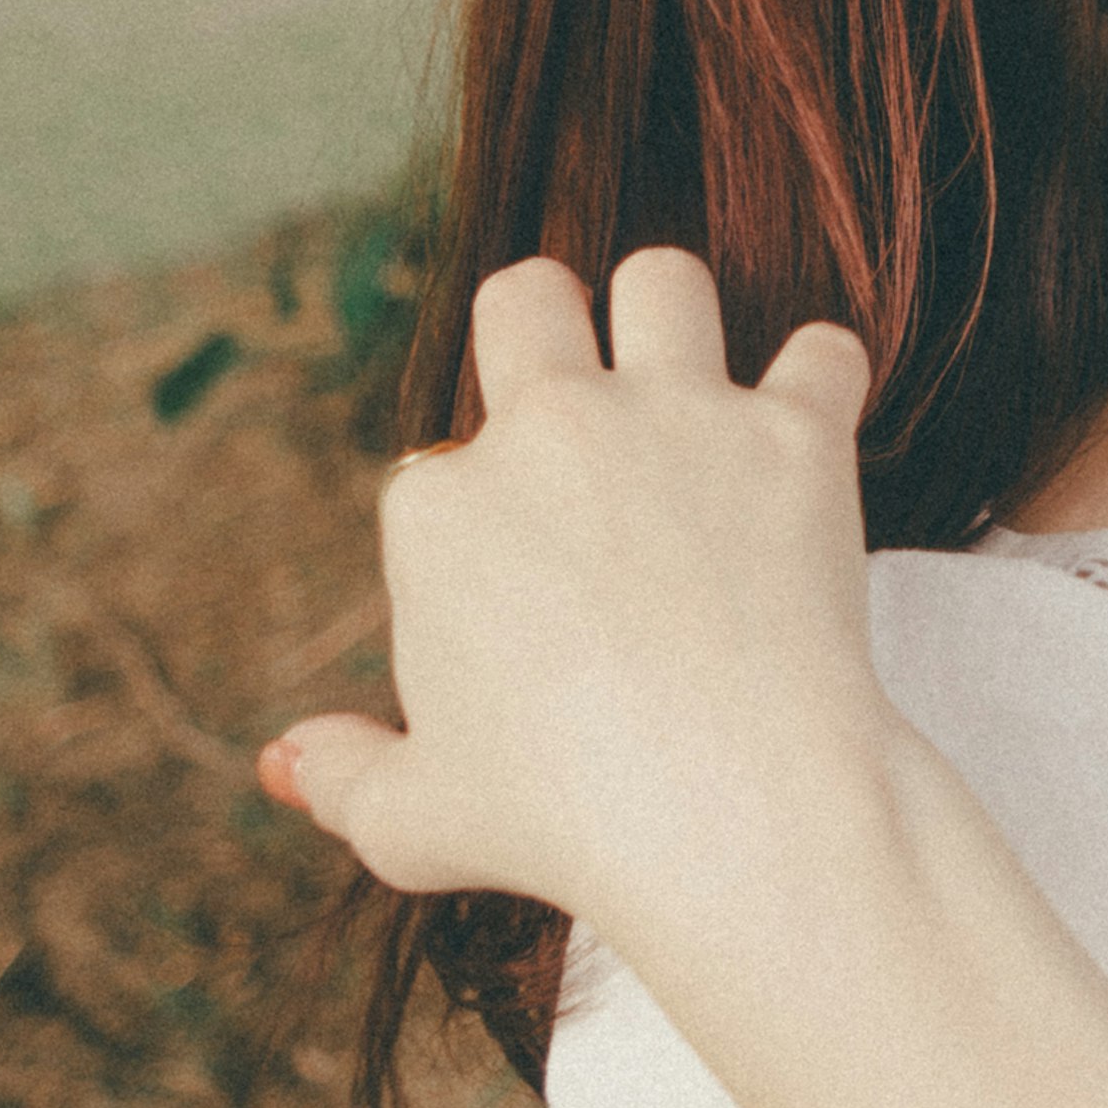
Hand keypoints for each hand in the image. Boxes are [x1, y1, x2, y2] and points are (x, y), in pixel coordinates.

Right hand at [254, 249, 889, 951]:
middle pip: (526, 297)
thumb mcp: (414, 822)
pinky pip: (823, 353)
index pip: (444, 466)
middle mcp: (550, 431)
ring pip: (665, 280)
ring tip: (691, 386)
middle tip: (581, 393)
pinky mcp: (792, 433)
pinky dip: (819, 386)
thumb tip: (284, 758)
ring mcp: (675, 418)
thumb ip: (343, 775)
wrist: (727, 810)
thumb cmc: (562, 827)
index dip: (482, 515)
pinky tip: (807, 436)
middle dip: (545, 324)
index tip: (526, 583)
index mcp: (441, 508)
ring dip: (673, 322)